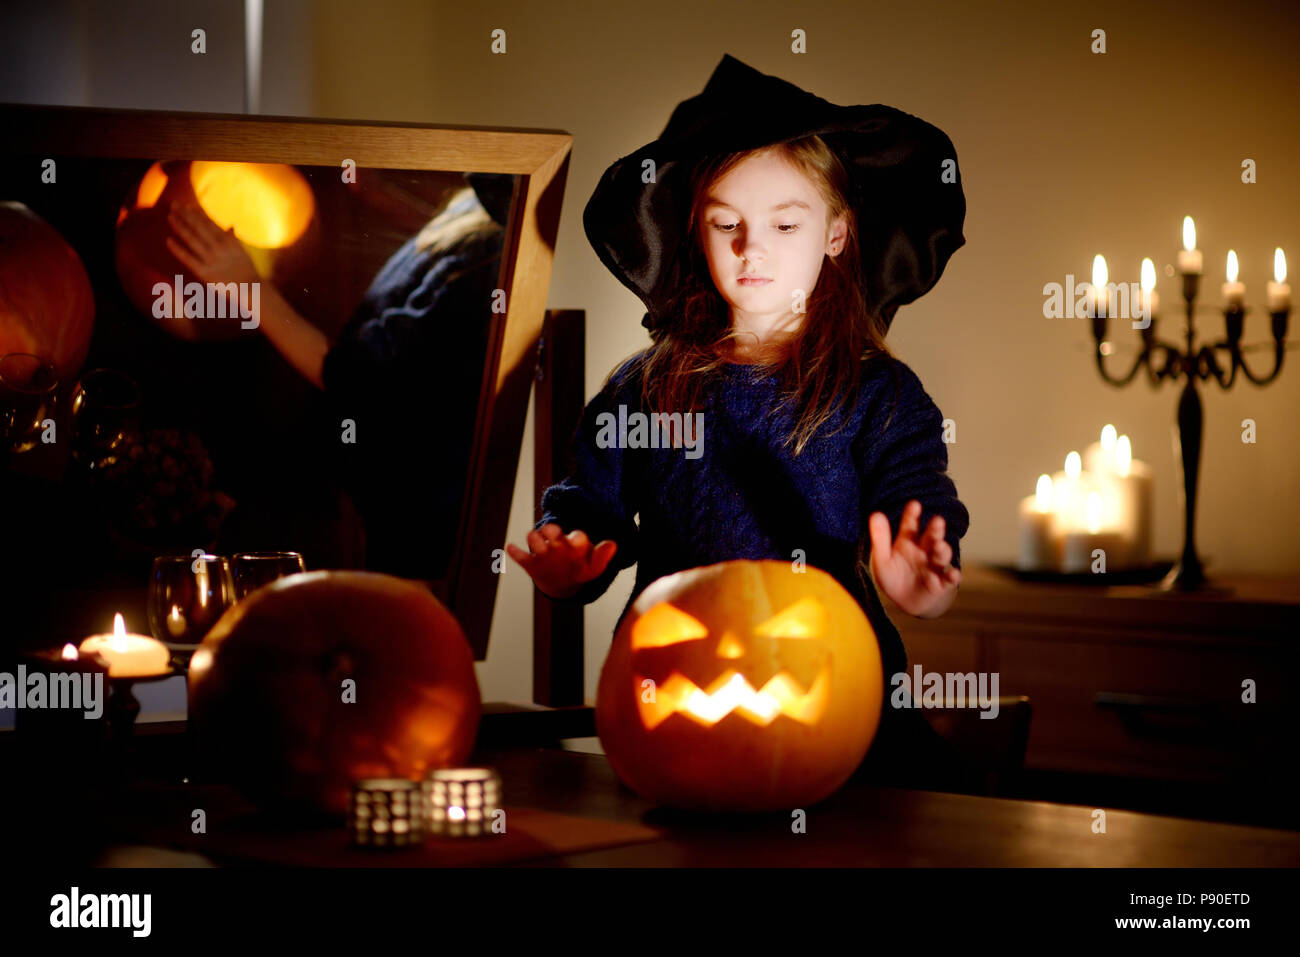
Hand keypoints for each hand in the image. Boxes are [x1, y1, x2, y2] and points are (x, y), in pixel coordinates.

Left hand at [165, 202, 259, 285]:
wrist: (252, 289)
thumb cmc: (246, 270)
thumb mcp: (241, 251)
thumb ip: (232, 238)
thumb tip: (230, 226)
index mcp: (228, 241)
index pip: (210, 223)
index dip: (197, 214)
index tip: (187, 205)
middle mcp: (219, 248)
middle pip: (199, 227)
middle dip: (186, 215)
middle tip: (174, 204)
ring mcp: (211, 259)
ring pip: (192, 239)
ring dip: (180, 227)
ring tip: (170, 217)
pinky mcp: (205, 273)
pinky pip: (188, 259)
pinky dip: (178, 250)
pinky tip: (169, 240)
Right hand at [505, 524, 617, 598]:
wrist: (564, 582)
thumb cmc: (581, 569)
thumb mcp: (594, 568)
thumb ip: (602, 557)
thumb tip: (613, 545)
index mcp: (574, 543)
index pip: (576, 536)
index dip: (577, 538)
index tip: (577, 543)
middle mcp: (557, 543)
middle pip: (551, 529)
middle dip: (551, 529)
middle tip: (552, 533)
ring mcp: (543, 552)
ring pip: (533, 539)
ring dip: (534, 540)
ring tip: (538, 546)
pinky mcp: (531, 564)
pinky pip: (520, 557)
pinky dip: (515, 552)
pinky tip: (511, 547)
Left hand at [868, 500, 960, 617]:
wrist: (908, 603)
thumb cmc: (894, 578)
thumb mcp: (882, 560)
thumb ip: (880, 539)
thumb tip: (875, 514)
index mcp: (909, 541)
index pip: (911, 525)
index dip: (912, 515)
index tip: (914, 504)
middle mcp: (925, 551)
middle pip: (931, 537)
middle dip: (935, 529)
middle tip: (937, 521)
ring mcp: (935, 566)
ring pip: (942, 556)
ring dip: (943, 550)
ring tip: (940, 546)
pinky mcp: (942, 584)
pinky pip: (949, 580)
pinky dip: (952, 577)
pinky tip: (953, 574)